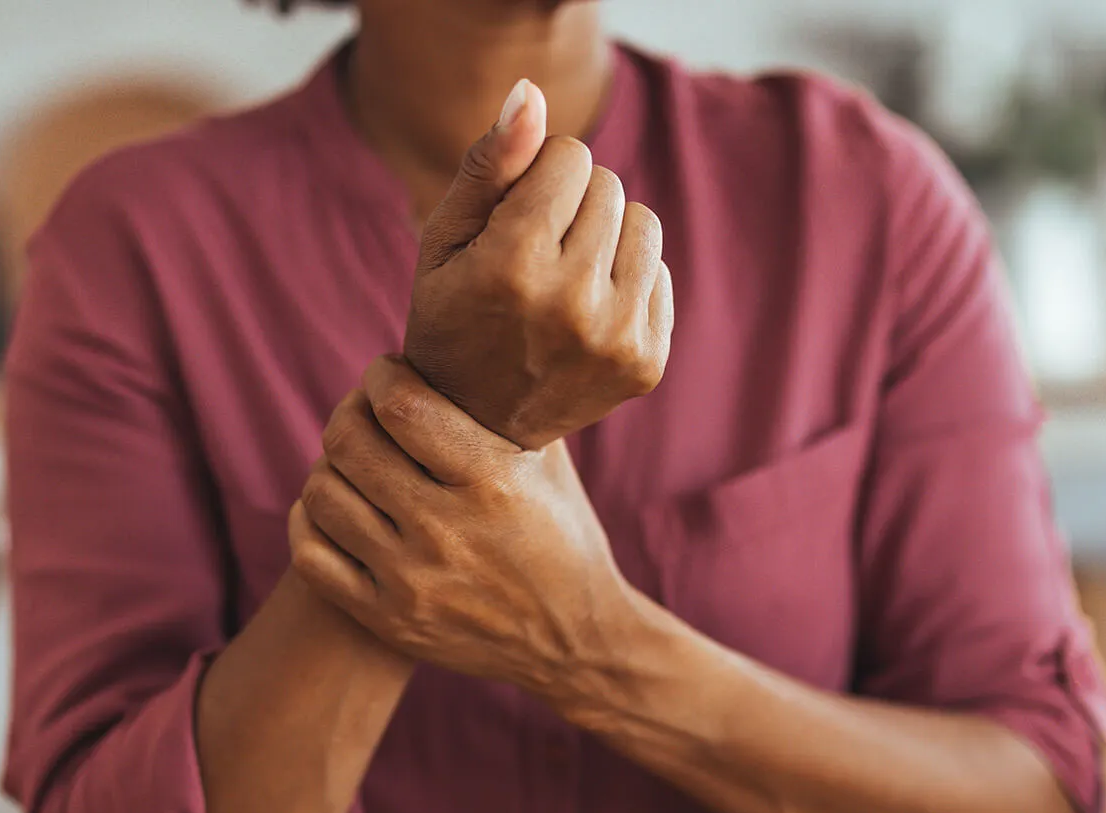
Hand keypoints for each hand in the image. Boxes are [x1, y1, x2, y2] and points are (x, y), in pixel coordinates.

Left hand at [289, 356, 640, 703]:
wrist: (573, 641)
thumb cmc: (561, 537)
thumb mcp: (548, 465)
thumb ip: (504, 409)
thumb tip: (457, 343)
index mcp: (493, 483)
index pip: (400, 406)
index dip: (380, 376)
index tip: (387, 374)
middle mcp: (447, 532)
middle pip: (348, 443)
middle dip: (349, 412)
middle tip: (365, 413)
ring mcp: (411, 581)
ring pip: (321, 493)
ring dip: (331, 465)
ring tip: (355, 462)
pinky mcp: (388, 620)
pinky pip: (310, 554)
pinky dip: (311, 520)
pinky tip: (338, 508)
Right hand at [403, 80, 675, 450]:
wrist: (477, 426)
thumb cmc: (453, 315)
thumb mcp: (444, 239)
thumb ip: (488, 163)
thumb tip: (531, 93)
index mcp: (514, 266)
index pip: (571, 156)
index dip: (539, 178)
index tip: (513, 220)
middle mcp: (572, 304)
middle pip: (610, 184)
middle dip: (573, 205)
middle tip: (536, 257)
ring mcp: (617, 338)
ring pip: (643, 222)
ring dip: (607, 237)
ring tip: (564, 279)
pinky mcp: (647, 362)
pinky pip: (660, 272)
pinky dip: (627, 281)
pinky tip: (587, 314)